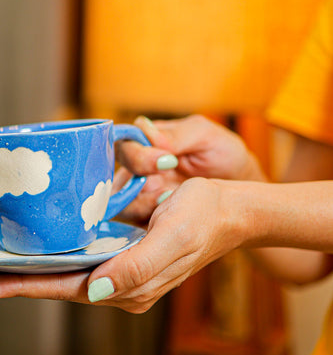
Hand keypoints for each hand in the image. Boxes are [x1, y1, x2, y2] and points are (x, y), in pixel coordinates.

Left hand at [0, 177, 243, 313]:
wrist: (228, 210)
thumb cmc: (202, 220)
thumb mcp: (172, 241)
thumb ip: (136, 269)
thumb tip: (96, 290)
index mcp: (127, 287)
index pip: (63, 289)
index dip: (20, 286)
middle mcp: (117, 282)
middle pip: (56, 283)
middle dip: (13, 280)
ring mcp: (118, 267)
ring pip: (63, 271)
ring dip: (27, 268)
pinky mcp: (121, 250)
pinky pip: (77, 256)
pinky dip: (50, 253)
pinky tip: (34, 248)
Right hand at [114, 115, 265, 225]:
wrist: (241, 194)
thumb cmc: (223, 157)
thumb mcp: (206, 137)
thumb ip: (176, 134)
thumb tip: (146, 133)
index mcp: (148, 142)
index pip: (124, 143)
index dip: (139, 153)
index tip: (167, 160)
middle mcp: (137, 168)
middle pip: (114, 171)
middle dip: (138, 179)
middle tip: (165, 185)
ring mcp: (138, 194)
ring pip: (118, 200)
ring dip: (141, 202)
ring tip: (169, 201)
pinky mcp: (144, 217)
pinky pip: (129, 221)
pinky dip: (146, 219)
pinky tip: (167, 216)